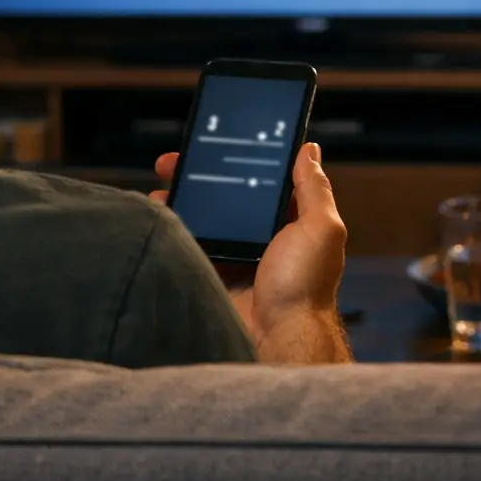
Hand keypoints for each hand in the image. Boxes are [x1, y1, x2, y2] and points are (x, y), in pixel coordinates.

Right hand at [151, 142, 347, 350]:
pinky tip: (160, 218)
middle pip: (227, 195)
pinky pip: (193, 244)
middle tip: (172, 163)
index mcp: (293, 220)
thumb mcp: (321, 228)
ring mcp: (238, 255)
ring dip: (182, 200)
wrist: (278, 338)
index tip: (217, 142)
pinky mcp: (216, 273)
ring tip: (160, 189)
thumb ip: (314, 188)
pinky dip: (176, 230)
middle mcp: (265, 235)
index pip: (263, 179)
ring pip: (206, 218)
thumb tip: (308, 149)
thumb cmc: (306, 285)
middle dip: (200, 176)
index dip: (239, 157)